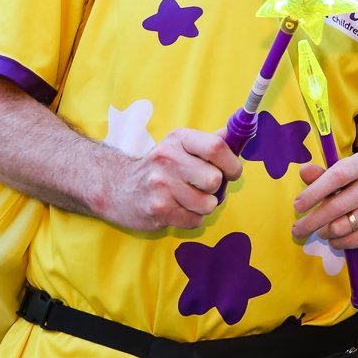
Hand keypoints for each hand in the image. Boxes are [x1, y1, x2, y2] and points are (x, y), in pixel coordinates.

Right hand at [103, 128, 240, 231]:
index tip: (233, 172)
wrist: (117, 187)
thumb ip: (211, 142)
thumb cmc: (160, 167)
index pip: (216, 147)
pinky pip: (195, 220)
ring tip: (189, 198)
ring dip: (205, 205)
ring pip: (207, 204)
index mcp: (179, 139)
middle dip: (216, 189)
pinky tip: (178, 209)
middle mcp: (168, 159)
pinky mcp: (158, 210)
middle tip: (204, 187)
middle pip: (214, 179)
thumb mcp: (181, 146)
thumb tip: (240, 136)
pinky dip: (193, 218)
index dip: (232, 163)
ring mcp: (161, 186)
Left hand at [291, 151, 357, 250]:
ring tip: (321, 230)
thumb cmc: (352, 184)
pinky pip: (353, 241)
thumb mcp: (337, 174)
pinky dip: (338, 242)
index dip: (314, 192)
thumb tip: (304, 171)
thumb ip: (319, 175)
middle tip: (297, 230)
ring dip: (325, 232)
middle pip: (337, 205)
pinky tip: (334, 238)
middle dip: (312, 221)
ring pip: (342, 226)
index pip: (338, 176)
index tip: (297, 206)